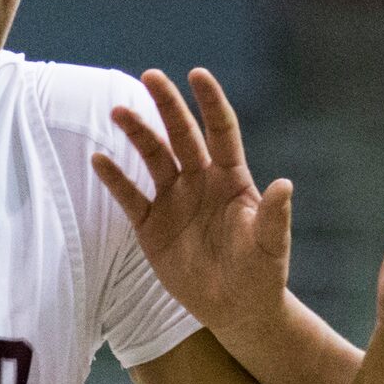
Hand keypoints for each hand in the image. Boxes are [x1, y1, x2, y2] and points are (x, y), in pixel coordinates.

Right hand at [92, 68, 292, 336]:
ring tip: (117, 111)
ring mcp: (174, 200)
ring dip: (137, 134)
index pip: (221, 131)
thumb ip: (273, 216)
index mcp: (231, 179)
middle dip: (167, 105)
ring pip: (153, 157)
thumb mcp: (269, 246)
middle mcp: (200, 181)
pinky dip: (114, 178)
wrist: (236, 308)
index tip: (198, 74)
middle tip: (151, 75)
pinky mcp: (151, 225)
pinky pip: (130, 196)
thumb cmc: (260, 274)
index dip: (210, 102)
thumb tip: (284, 185)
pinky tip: (99, 159)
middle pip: (182, 134)